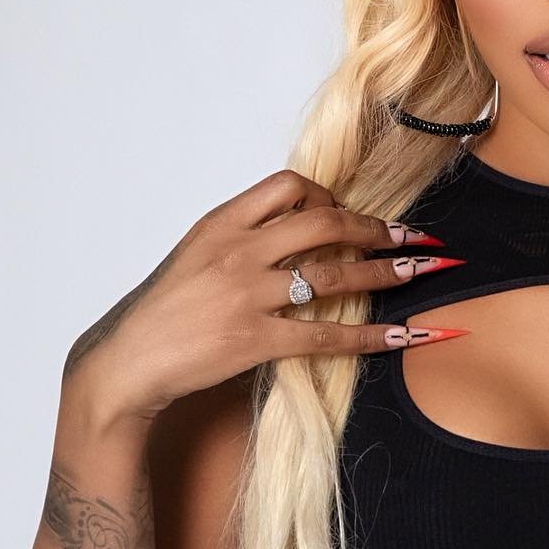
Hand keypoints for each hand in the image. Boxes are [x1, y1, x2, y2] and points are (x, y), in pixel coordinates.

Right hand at [59, 169, 464, 423]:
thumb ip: (241, 239)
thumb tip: (294, 231)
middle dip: (375, 228)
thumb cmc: (163, 312)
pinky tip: (404, 337)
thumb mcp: (195, 257)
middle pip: (323, 221)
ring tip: (421, 271)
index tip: (350, 214)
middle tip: (409, 237)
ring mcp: (247, 296)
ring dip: (387, 272)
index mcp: (221, 224)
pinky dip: (373, 336)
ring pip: (334, 274)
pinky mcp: (255, 341)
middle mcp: (237, 252)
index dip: (330, 196)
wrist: (127, 361)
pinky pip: (328, 336)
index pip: (288, 187)